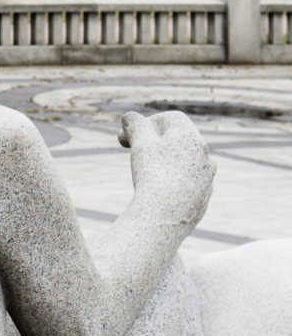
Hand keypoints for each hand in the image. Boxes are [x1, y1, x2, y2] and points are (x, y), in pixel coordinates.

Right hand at [120, 110, 214, 227]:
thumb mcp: (140, 142)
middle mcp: (205, 157)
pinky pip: (186, 182)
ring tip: (144, 171)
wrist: (166, 217)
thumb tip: (132, 118)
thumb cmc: (153, 174)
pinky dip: (171, 180)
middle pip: (178, 140)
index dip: (148, 122)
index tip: (129, 135)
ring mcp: (206, 179)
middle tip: (131, 150)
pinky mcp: (203, 198)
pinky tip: (156, 190)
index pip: (171, 119)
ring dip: (163, 160)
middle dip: (153, 141)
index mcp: (192, 138)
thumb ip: (136, 124)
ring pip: (183, 162)